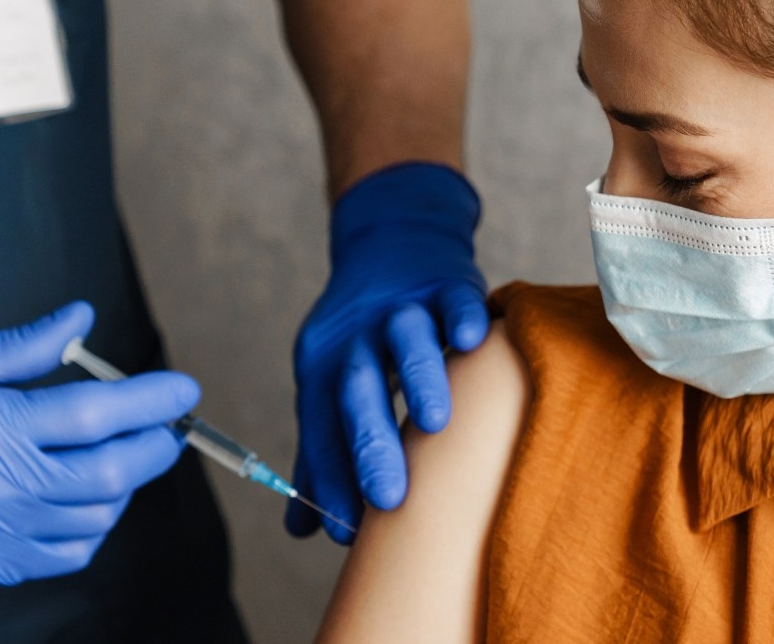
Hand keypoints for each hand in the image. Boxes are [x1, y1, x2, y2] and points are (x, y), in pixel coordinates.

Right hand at [0, 302, 197, 584]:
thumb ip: (21, 345)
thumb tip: (83, 317)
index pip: (97, 416)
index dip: (152, 402)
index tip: (185, 390)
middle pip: (111, 474)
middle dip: (155, 447)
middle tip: (169, 426)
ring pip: (96, 517)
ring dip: (124, 485)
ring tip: (118, 455)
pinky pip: (68, 554)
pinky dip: (92, 526)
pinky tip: (84, 498)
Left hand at [291, 162, 487, 542]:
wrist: (391, 240)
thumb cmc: (364, 334)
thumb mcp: (332, 386)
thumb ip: (322, 454)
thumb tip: (301, 528)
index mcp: (324, 369)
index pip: (322, 428)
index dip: (330, 479)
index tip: (344, 533)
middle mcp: (358, 338)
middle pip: (358, 390)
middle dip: (371, 444)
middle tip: (387, 498)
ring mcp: (403, 307)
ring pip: (407, 340)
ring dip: (419, 377)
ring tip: (434, 421)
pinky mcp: (447, 283)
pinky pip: (455, 297)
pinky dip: (463, 316)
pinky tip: (473, 341)